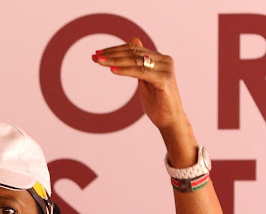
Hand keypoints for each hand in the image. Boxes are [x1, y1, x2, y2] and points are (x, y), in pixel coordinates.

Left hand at [92, 37, 196, 166]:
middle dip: (112, 54)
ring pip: (135, 61)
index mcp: (160, 58)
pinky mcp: (164, 80)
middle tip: (95, 56)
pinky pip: (141, 73)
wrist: (170, 121)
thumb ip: (138, 63)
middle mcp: (164, 60)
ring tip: (99, 62)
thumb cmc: (157, 103)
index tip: (97, 54)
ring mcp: (166, 69)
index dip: (115, 50)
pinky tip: (112, 70)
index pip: (134, 49)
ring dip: (115, 61)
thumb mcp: (144, 79)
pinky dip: (125, 71)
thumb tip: (133, 41)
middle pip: (134, 53)